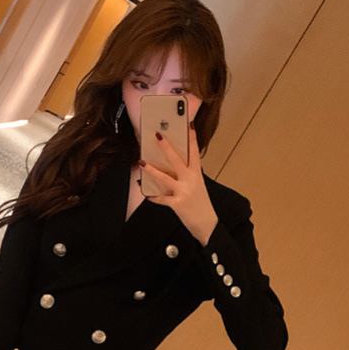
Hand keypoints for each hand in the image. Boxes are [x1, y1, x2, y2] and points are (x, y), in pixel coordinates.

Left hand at [140, 122, 218, 244]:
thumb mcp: (197, 186)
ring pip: (165, 178)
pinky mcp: (177, 204)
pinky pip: (161, 198)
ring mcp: (184, 191)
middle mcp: (191, 180)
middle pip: (177, 160)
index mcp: (197, 174)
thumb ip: (186, 176)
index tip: (188, 124)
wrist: (207, 224)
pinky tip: (146, 194)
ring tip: (141, 162)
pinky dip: (153, 197)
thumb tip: (169, 167)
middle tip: (158, 135)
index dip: (192, 138)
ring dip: (151, 170)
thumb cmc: (200, 204)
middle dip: (167, 147)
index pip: (195, 152)